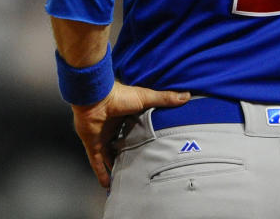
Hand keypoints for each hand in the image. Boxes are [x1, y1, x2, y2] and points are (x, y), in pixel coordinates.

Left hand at [71, 81, 189, 187]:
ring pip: (110, 156)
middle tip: (141, 166)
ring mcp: (103, 137)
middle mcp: (115, 128)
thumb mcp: (146, 98)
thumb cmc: (119, 96)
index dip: (145, 138)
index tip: (154, 146)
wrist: (95, 99)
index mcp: (127, 116)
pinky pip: (96, 162)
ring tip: (126, 178)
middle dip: (130, 154)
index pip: (137, 129)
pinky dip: (101, 173)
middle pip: (124, 144)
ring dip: (116, 166)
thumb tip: (186, 96)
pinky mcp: (93, 144)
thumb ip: (165, 98)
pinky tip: (107, 184)